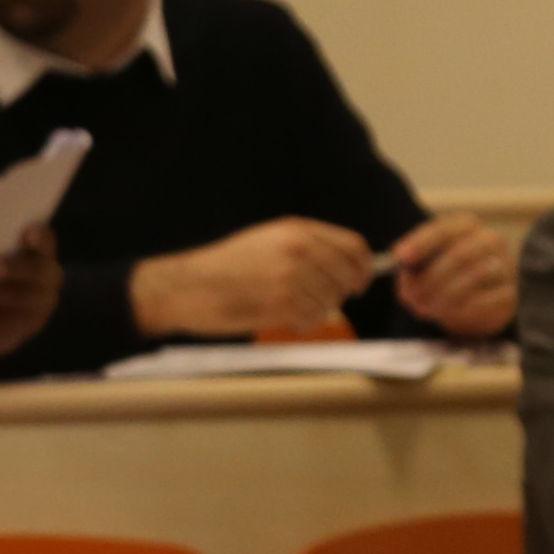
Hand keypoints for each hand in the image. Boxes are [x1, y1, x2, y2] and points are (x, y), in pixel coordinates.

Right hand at [125, 215, 376, 342]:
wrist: (191, 286)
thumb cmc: (226, 265)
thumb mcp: (267, 238)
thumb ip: (306, 245)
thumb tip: (344, 265)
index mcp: (297, 230)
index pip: (353, 247)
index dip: (362, 268)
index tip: (359, 283)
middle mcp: (299, 250)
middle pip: (345, 277)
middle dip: (338, 293)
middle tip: (318, 301)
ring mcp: (292, 277)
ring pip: (330, 301)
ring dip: (316, 309)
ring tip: (289, 308)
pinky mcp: (282, 304)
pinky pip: (313, 319)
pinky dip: (303, 323)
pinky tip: (283, 317)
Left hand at [385, 212, 517, 338]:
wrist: (474, 303)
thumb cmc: (443, 277)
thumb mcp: (423, 267)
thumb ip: (412, 264)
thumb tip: (402, 263)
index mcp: (465, 226)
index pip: (443, 230)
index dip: (421, 243)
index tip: (401, 257)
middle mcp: (490, 240)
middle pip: (460, 255)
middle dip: (431, 279)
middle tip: (412, 297)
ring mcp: (505, 266)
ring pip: (475, 276)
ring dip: (444, 295)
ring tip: (425, 307)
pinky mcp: (510, 293)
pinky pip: (487, 300)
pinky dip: (462, 308)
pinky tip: (448, 313)